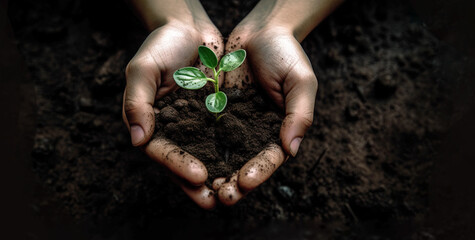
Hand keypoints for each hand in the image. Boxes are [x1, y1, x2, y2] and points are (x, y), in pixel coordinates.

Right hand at [123, 19, 223, 208]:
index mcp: (152, 124)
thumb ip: (138, 101)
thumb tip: (138, 140)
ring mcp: (198, 125)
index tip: (199, 177)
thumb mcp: (144, 68)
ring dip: (221, 177)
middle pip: (185, 164)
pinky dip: (237, 155)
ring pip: (208, 158)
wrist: (191, 26)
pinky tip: (251, 166)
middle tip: (219, 200)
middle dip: (200, 186)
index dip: (179, 167)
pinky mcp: (220, 117)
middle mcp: (176, 130)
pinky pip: (229, 140)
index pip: (162, 153)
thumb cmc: (162, 44)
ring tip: (236, 192)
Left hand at [211, 20, 317, 204]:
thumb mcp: (301, 81)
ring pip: (222, 154)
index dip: (259, 172)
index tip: (244, 182)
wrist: (261, 29)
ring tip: (201, 188)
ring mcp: (234, 123)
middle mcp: (256, 131)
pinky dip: (196, 149)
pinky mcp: (214, 111)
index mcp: (280, 130)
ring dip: (212, 173)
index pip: (270, 158)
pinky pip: (203, 133)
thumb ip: (300, 115)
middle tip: (220, 196)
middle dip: (233, 182)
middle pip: (245, 164)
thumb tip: (291, 150)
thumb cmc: (287, 53)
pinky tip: (185, 161)